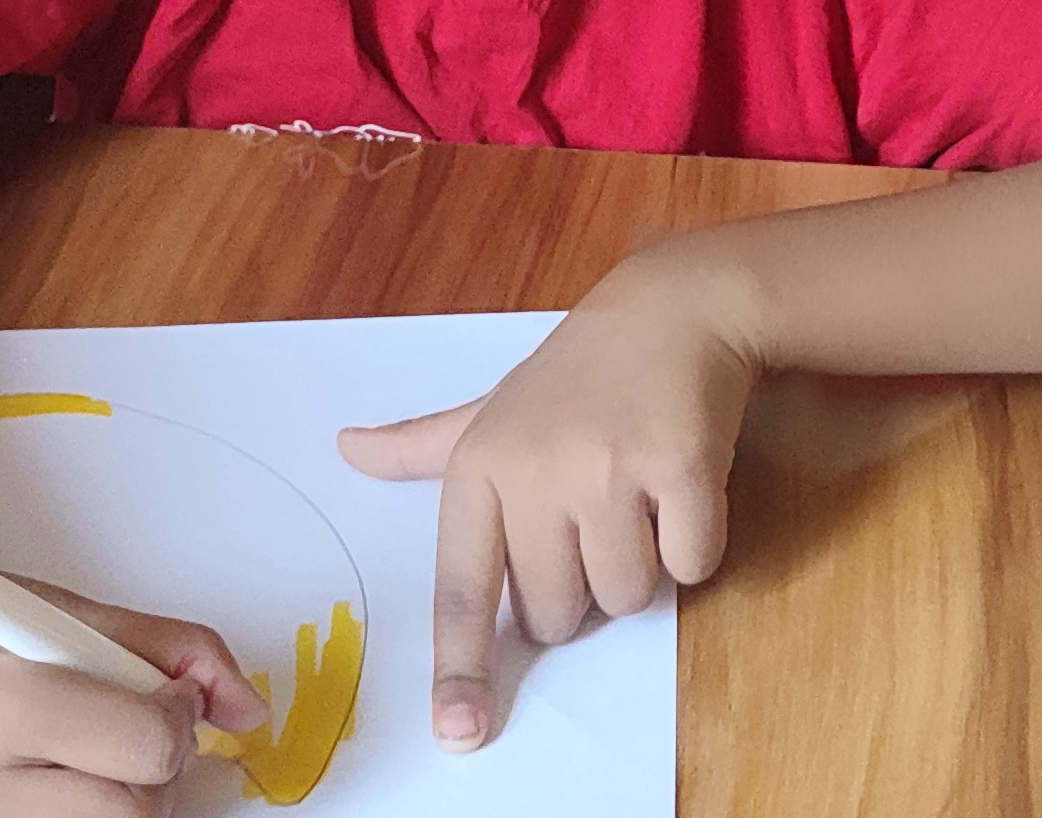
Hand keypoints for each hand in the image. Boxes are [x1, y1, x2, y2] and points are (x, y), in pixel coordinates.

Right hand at [0, 563, 272, 817]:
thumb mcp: (70, 611)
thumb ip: (175, 650)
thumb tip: (249, 710)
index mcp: (8, 705)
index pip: (148, 749)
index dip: (175, 719)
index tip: (164, 696)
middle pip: (132, 816)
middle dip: (153, 774)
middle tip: (131, 732)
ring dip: (114, 802)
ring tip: (85, 756)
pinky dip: (65, 813)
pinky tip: (48, 778)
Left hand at [335, 258, 759, 751]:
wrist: (673, 310)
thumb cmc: (574, 374)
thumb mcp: (490, 407)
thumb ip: (422, 445)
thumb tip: (346, 451)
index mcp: (480, 467)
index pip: (463, 589)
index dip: (461, 667)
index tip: (459, 731)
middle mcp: (537, 471)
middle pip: (556, 613)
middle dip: (581, 587)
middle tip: (595, 514)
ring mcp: (611, 469)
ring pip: (624, 597)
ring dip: (641, 566)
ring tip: (640, 496)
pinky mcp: (683, 468)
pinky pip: (691, 567)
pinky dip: (695, 544)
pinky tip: (682, 486)